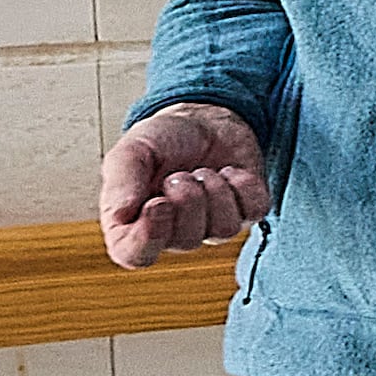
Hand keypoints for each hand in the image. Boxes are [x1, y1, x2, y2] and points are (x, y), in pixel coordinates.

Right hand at [101, 104, 270, 268]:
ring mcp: (213, 225)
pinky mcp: (246, 211)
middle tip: (180, 173)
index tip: (158, 202)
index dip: (148, 236)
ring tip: (202, 170)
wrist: (201, 120)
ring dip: (215, 190)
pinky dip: (243, 184)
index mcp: (135, 224)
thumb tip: (120, 214)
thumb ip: (120, 182)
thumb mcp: (131, 152)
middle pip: (187, 240)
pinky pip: (255, 211)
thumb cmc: (160, 141)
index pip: (135, 256)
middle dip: (188, 198)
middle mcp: (175, 232)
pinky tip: (228, 171)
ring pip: (224, 229)